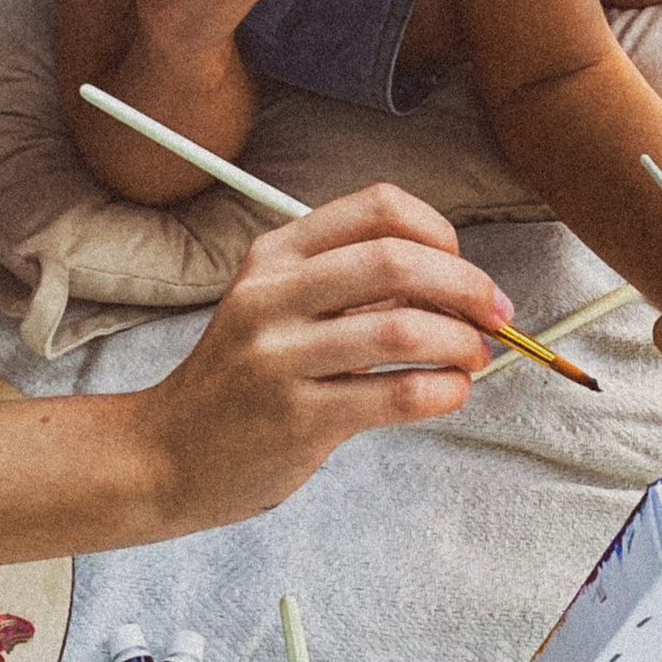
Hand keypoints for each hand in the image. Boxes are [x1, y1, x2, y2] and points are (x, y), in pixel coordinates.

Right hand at [134, 186, 509, 530]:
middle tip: (494, 314)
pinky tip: (449, 393)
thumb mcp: (276, 306)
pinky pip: (396, 395)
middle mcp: (273, 297)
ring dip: (461, 343)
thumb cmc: (240, 379)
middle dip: (467, 286)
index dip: (439, 233)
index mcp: (274, 256)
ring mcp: (281, 358)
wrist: (168, 454)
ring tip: (473, 358)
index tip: (462, 267)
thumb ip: (350, 284)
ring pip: (403, 330)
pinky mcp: (298, 418)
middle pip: (397, 261)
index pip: (377, 208)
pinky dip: (444, 391)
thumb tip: (453, 282)